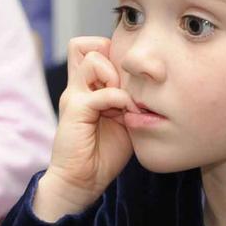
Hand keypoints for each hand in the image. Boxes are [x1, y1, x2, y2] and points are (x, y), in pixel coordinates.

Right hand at [33, 37, 137, 221]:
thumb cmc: (106, 152)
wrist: (82, 180)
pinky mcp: (75, 110)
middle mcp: (78, 86)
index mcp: (88, 86)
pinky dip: (119, 99)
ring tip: (125, 98)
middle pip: (88, 44)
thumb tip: (151, 83)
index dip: (113, 54)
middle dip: (113, 58)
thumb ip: (130, 98)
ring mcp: (74, 96)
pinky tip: (126, 113)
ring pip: (93, 59)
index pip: (93, 47)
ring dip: (116, 75)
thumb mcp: (124, 117)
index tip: (129, 78)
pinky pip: (100, 92)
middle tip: (126, 84)